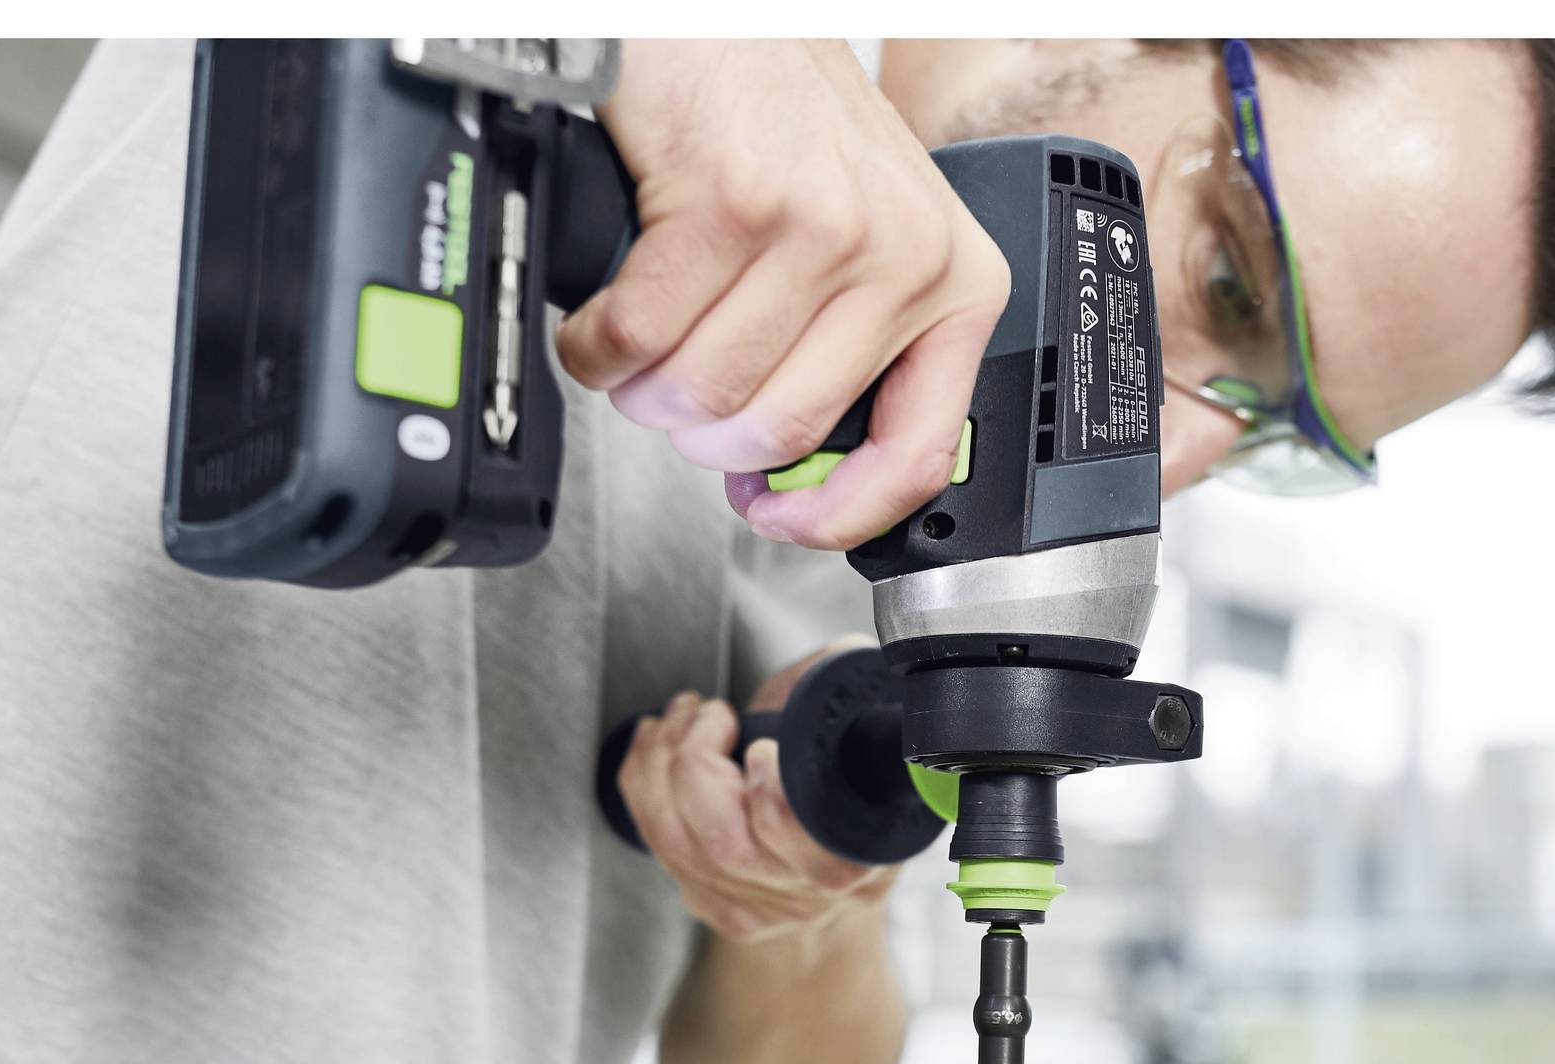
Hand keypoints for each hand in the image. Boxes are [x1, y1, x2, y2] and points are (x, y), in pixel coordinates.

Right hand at [557, 41, 1008, 550]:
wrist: (724, 22)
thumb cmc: (783, 126)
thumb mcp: (865, 243)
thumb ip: (849, 354)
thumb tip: (784, 480)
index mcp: (954, 283)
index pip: (919, 451)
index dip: (838, 516)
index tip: (783, 522)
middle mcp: (904, 256)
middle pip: (783, 429)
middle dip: (702, 438)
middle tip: (673, 400)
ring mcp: (824, 226)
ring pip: (708, 392)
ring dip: (644, 392)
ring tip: (635, 351)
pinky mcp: (735, 201)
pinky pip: (643, 335)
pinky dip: (600, 347)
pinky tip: (602, 321)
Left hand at [612, 654, 899, 947]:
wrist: (845, 870)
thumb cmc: (855, 788)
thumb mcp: (869, 742)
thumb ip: (847, 703)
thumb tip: (831, 661)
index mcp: (852, 858)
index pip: (793, 838)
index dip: (766, 791)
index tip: (761, 747)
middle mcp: (800, 896)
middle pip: (721, 844)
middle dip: (694, 762)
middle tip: (710, 714)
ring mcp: (750, 908)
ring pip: (675, 843)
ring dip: (658, 764)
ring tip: (678, 716)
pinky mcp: (709, 903)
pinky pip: (655, 843)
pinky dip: (642, 782)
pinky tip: (656, 742)